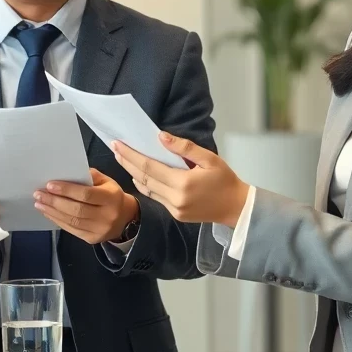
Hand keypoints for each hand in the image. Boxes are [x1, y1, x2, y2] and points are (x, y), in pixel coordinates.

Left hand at [34, 169, 139, 244]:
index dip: (67, 190)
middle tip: (38, 194)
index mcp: (111, 198)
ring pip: (72, 222)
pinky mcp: (92, 239)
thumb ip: (88, 176)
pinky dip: (57, 221)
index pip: (86, 194)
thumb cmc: (111, 195)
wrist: (125, 217)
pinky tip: (48, 213)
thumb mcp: (105, 181)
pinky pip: (72, 230)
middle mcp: (107, 216)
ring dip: (52, 212)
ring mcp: (99, 230)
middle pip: (76, 210)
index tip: (49, 185)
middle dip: (55, 201)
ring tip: (39, 203)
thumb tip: (65, 174)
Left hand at [113, 133, 249, 226]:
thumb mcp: (209, 158)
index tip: (118, 144)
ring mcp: (174, 209)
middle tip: (114, 147)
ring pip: (147, 189)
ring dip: (133, 173)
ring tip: (122, 158)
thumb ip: (184, 148)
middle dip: (127, 162)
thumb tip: (161, 137)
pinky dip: (145, 185)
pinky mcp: (176, 215)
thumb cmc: (225, 180)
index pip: (149, 167)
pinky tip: (138, 175)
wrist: (237, 208)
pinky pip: (155, 197)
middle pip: (143, 178)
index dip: (131, 155)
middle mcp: (175, 198)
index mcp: (183, 183)